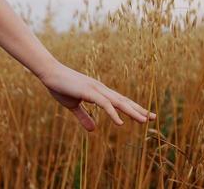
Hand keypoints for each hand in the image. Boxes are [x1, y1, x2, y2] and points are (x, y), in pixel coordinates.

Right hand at [40, 62, 156, 130]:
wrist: (49, 73)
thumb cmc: (60, 87)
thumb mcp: (73, 107)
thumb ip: (84, 117)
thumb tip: (94, 130)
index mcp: (98, 92)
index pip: (118, 101)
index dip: (132, 108)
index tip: (144, 115)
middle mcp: (100, 89)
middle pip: (123, 100)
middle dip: (138, 109)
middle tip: (154, 117)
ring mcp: (95, 89)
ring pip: (118, 102)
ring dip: (132, 111)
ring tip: (145, 121)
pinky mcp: (88, 91)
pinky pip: (104, 104)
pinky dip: (113, 113)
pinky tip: (120, 123)